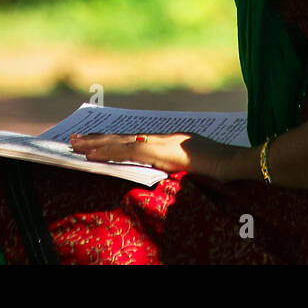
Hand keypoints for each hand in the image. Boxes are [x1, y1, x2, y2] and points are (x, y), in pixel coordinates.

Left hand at [68, 132, 241, 179]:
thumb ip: (177, 165)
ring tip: (75, 145)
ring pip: (121, 143)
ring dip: (97, 145)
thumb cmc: (221, 166)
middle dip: (96, 140)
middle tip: (72, 139)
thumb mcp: (194, 164)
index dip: (111, 140)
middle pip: (122, 138)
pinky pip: (129, 152)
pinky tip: (94, 155)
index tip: (92, 140)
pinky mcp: (161, 153)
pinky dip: (110, 152)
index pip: (133, 140)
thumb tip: (165, 169)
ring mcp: (161, 144)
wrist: (235, 162)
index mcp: (167, 141)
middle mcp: (161, 138)